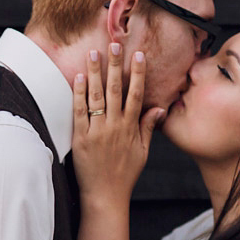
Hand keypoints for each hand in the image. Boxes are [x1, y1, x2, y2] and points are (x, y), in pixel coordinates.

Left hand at [71, 44, 166, 207]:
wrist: (105, 196)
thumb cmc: (125, 174)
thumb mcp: (142, 151)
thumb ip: (148, 128)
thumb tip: (159, 108)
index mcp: (130, 128)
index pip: (136, 94)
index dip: (137, 73)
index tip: (138, 55)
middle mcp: (114, 126)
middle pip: (115, 89)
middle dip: (115, 65)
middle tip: (115, 44)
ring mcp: (97, 131)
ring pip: (97, 96)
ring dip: (96, 73)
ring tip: (94, 53)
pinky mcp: (81, 138)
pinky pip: (80, 112)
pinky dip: (79, 94)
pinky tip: (80, 77)